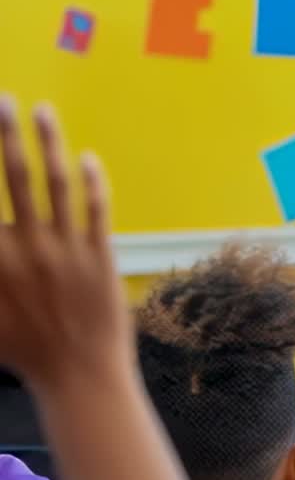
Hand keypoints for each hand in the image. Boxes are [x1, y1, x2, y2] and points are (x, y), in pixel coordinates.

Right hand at [0, 98, 127, 392]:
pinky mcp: (99, 258)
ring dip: (48, 141)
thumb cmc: (27, 354)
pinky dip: (92, 180)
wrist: (80, 380)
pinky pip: (96, 209)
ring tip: (42, 110)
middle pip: (13, 176)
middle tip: (2, 99)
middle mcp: (26, 247)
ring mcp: (65, 250)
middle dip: (4, 133)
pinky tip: (87, 158)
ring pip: (55, 182)